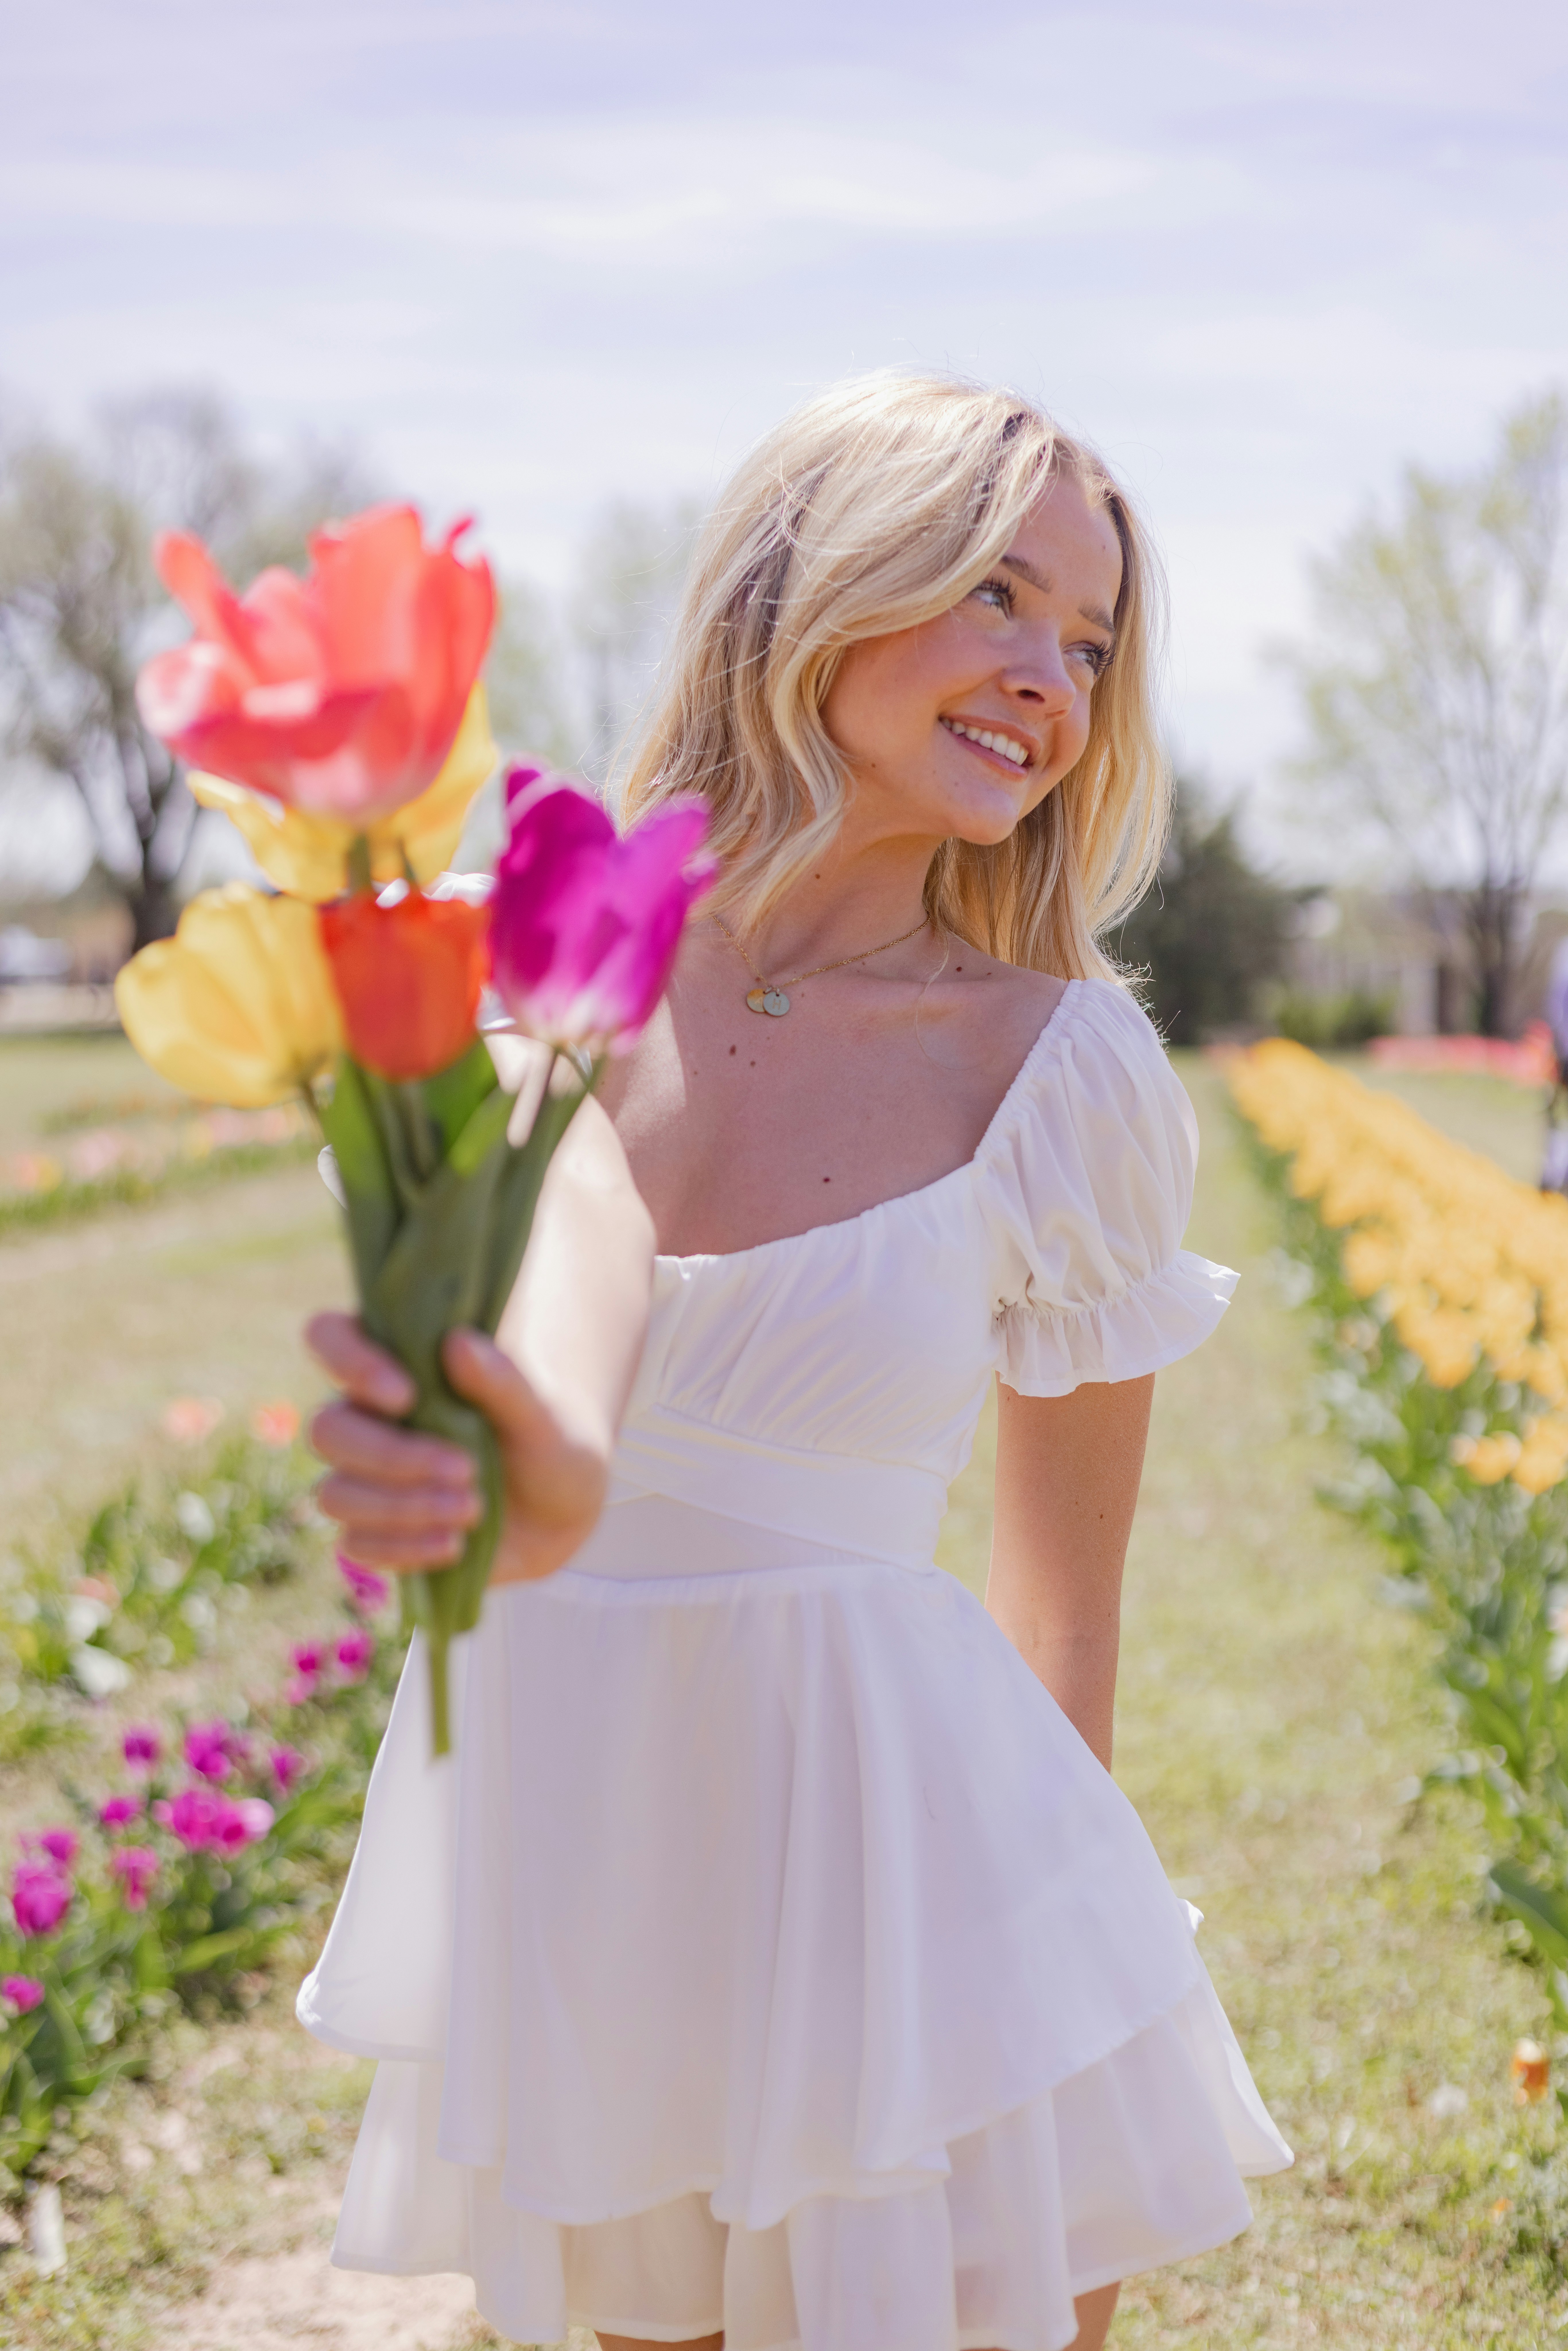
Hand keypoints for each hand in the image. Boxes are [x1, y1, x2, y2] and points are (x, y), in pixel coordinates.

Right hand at [306, 1313, 610, 1586]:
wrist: (563, 1514)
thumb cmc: (548, 1446)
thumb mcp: (543, 1415)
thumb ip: (503, 1381)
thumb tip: (459, 1342)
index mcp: (399, 1366)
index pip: (329, 1337)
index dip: (348, 1362)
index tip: (405, 1395)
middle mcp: (370, 1419)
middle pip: (327, 1430)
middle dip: (392, 1457)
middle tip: (466, 1468)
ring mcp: (367, 1478)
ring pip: (336, 1493)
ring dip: (402, 1507)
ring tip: (472, 1508)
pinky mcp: (377, 1531)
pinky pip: (356, 1543)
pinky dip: (404, 1548)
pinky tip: (454, 1544)